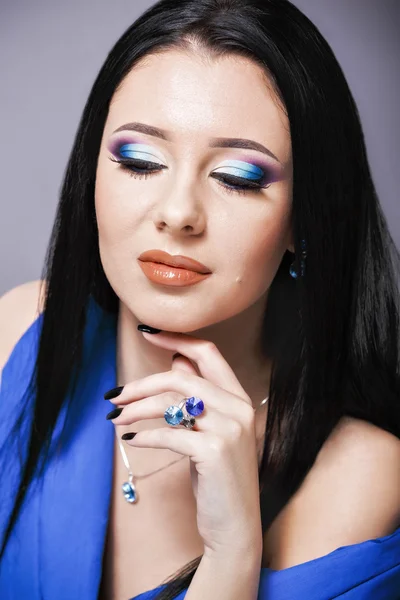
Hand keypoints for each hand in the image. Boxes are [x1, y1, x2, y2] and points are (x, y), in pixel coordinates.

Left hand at [107, 328, 262, 557]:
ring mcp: (229, 430)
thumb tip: (176, 362)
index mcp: (239, 398)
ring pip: (172, 402)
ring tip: (115, 417)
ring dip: (136, 408)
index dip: (175, 339)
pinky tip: (132, 440)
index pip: (208, 353)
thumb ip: (198, 397)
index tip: (146, 332)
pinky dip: (146, 435)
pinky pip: (170, 433)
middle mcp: (239, 408)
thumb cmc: (217, 477)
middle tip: (115, 396)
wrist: (235, 526)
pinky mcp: (214, 452)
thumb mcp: (210, 432)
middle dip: (141, 383)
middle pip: (181, 377)